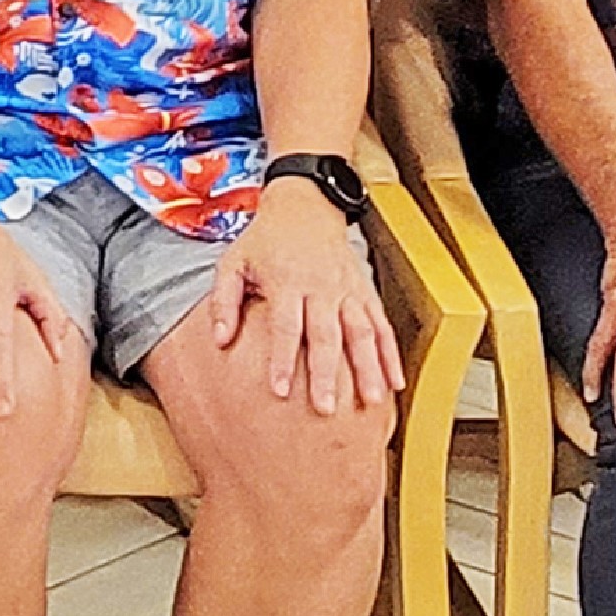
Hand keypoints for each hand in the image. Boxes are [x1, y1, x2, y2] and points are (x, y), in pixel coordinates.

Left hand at [191, 187, 403, 417]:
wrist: (305, 206)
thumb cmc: (265, 240)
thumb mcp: (234, 262)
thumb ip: (224, 301)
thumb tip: (220, 340)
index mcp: (287, 282)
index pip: (285, 327)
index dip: (282, 359)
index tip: (279, 391)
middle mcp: (321, 288)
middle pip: (326, 336)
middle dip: (327, 374)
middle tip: (327, 409)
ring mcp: (347, 290)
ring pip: (362, 333)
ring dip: (368, 368)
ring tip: (371, 401)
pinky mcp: (364, 292)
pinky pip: (381, 325)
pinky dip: (390, 354)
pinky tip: (395, 382)